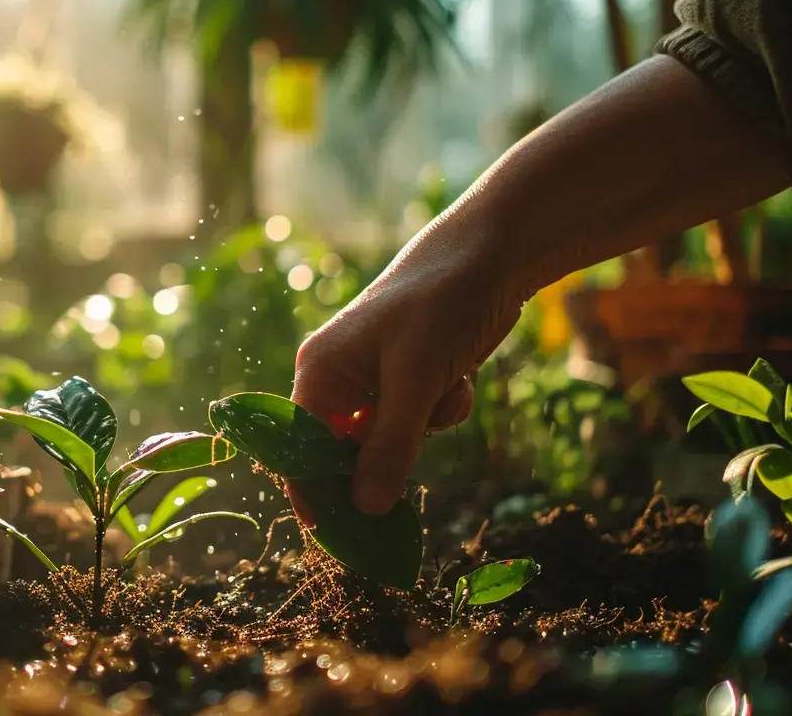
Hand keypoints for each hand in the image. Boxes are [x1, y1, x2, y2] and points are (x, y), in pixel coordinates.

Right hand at [288, 218, 524, 520]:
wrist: (491, 256)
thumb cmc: (439, 306)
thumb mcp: (415, 382)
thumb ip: (389, 447)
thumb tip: (366, 509)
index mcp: (320, 370)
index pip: (300, 446)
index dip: (314, 491)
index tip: (337, 536)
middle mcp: (339, 377)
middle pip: (345, 450)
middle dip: (384, 459)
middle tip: (405, 495)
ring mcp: (376, 378)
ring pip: (391, 437)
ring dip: (424, 427)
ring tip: (446, 388)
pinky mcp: (411, 377)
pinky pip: (419, 419)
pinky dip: (442, 408)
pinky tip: (460, 378)